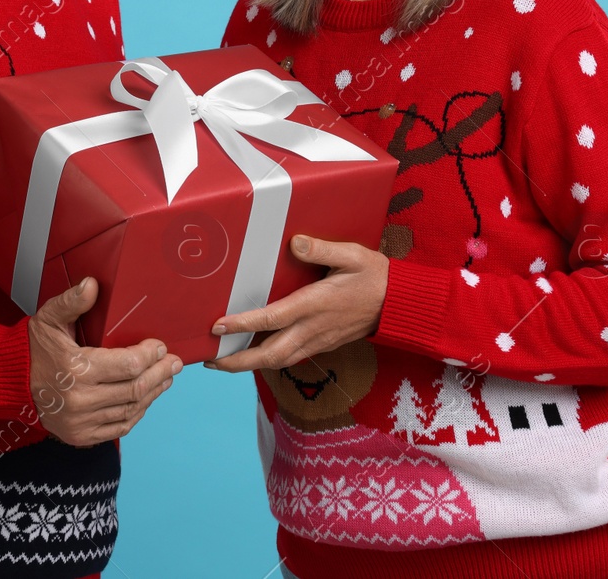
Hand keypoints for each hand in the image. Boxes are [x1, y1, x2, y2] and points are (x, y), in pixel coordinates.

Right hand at [27, 277, 181, 446]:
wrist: (10, 383)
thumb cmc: (33, 349)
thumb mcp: (49, 319)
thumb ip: (72, 302)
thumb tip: (92, 284)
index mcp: (77, 368)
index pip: (129, 365)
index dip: (151, 355)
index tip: (160, 346)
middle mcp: (81, 398)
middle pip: (136, 388)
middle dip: (161, 374)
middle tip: (173, 364)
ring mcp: (82, 421)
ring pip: (131, 409)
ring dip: (153, 393)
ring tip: (165, 379)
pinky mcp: (81, 435)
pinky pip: (119, 427)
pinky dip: (136, 413)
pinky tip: (145, 399)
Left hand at [204, 234, 387, 372]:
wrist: (400, 305)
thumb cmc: (374, 276)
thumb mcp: (352, 255)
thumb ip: (322, 249)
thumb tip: (294, 242)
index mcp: (315, 305)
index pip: (272, 318)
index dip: (243, 324)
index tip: (218, 326)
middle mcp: (313, 329)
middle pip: (269, 354)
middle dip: (236, 361)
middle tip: (208, 359)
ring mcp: (317, 341)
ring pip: (278, 361)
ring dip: (248, 365)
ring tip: (222, 361)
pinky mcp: (321, 345)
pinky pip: (289, 358)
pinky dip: (267, 361)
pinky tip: (252, 355)